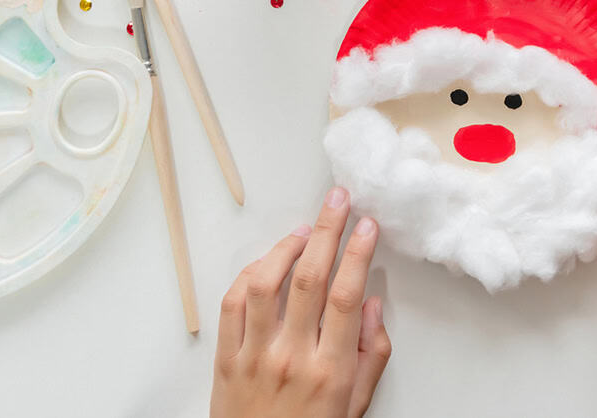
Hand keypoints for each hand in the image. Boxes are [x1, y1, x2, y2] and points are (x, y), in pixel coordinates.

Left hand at [210, 187, 390, 417]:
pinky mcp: (225, 357)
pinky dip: (250, 273)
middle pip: (309, 278)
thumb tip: (370, 304)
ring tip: (306, 228)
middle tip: (339, 199)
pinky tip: (269, 261)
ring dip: (286, 246)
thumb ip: (371, 353)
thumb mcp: (357, 404)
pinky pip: (233, 303)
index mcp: (330, 370)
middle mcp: (291, 357)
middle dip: (328, 229)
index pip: (345, 295)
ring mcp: (254, 355)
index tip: (368, 225)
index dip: (358, 252)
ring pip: (265, 283)